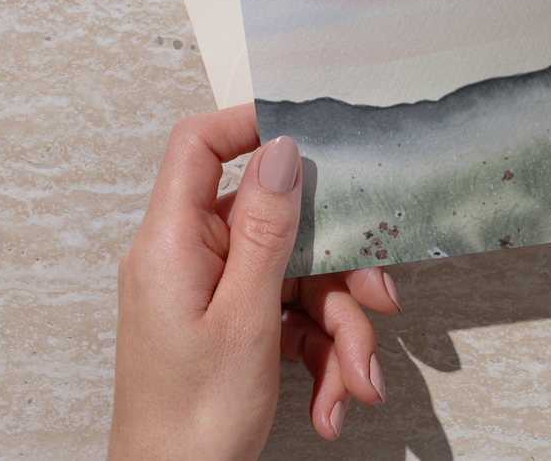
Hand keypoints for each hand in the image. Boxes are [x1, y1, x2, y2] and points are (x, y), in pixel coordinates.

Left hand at [109, 105, 402, 459]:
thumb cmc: (190, 423)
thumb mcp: (244, 318)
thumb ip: (265, 229)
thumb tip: (280, 151)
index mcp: (171, 244)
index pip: (198, 147)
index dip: (251, 126)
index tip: (312, 134)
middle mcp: (189, 260)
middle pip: (279, 224)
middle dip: (338, 272)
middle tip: (379, 299)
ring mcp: (213, 295)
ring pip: (299, 279)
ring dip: (340, 331)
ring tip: (356, 384)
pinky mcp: (234, 327)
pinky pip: (293, 318)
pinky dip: (323, 357)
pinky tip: (334, 401)